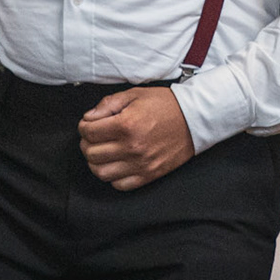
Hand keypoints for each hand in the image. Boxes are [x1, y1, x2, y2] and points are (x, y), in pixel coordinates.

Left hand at [78, 87, 195, 190]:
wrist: (195, 118)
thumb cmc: (165, 105)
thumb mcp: (135, 95)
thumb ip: (108, 104)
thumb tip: (89, 118)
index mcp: (126, 125)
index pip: (88, 132)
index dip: (84, 126)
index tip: (89, 124)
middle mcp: (131, 147)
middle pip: (91, 153)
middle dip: (87, 143)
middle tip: (94, 137)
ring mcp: (140, 164)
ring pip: (101, 172)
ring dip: (96, 162)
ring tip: (103, 152)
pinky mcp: (149, 175)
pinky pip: (120, 185)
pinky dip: (113, 176)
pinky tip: (117, 164)